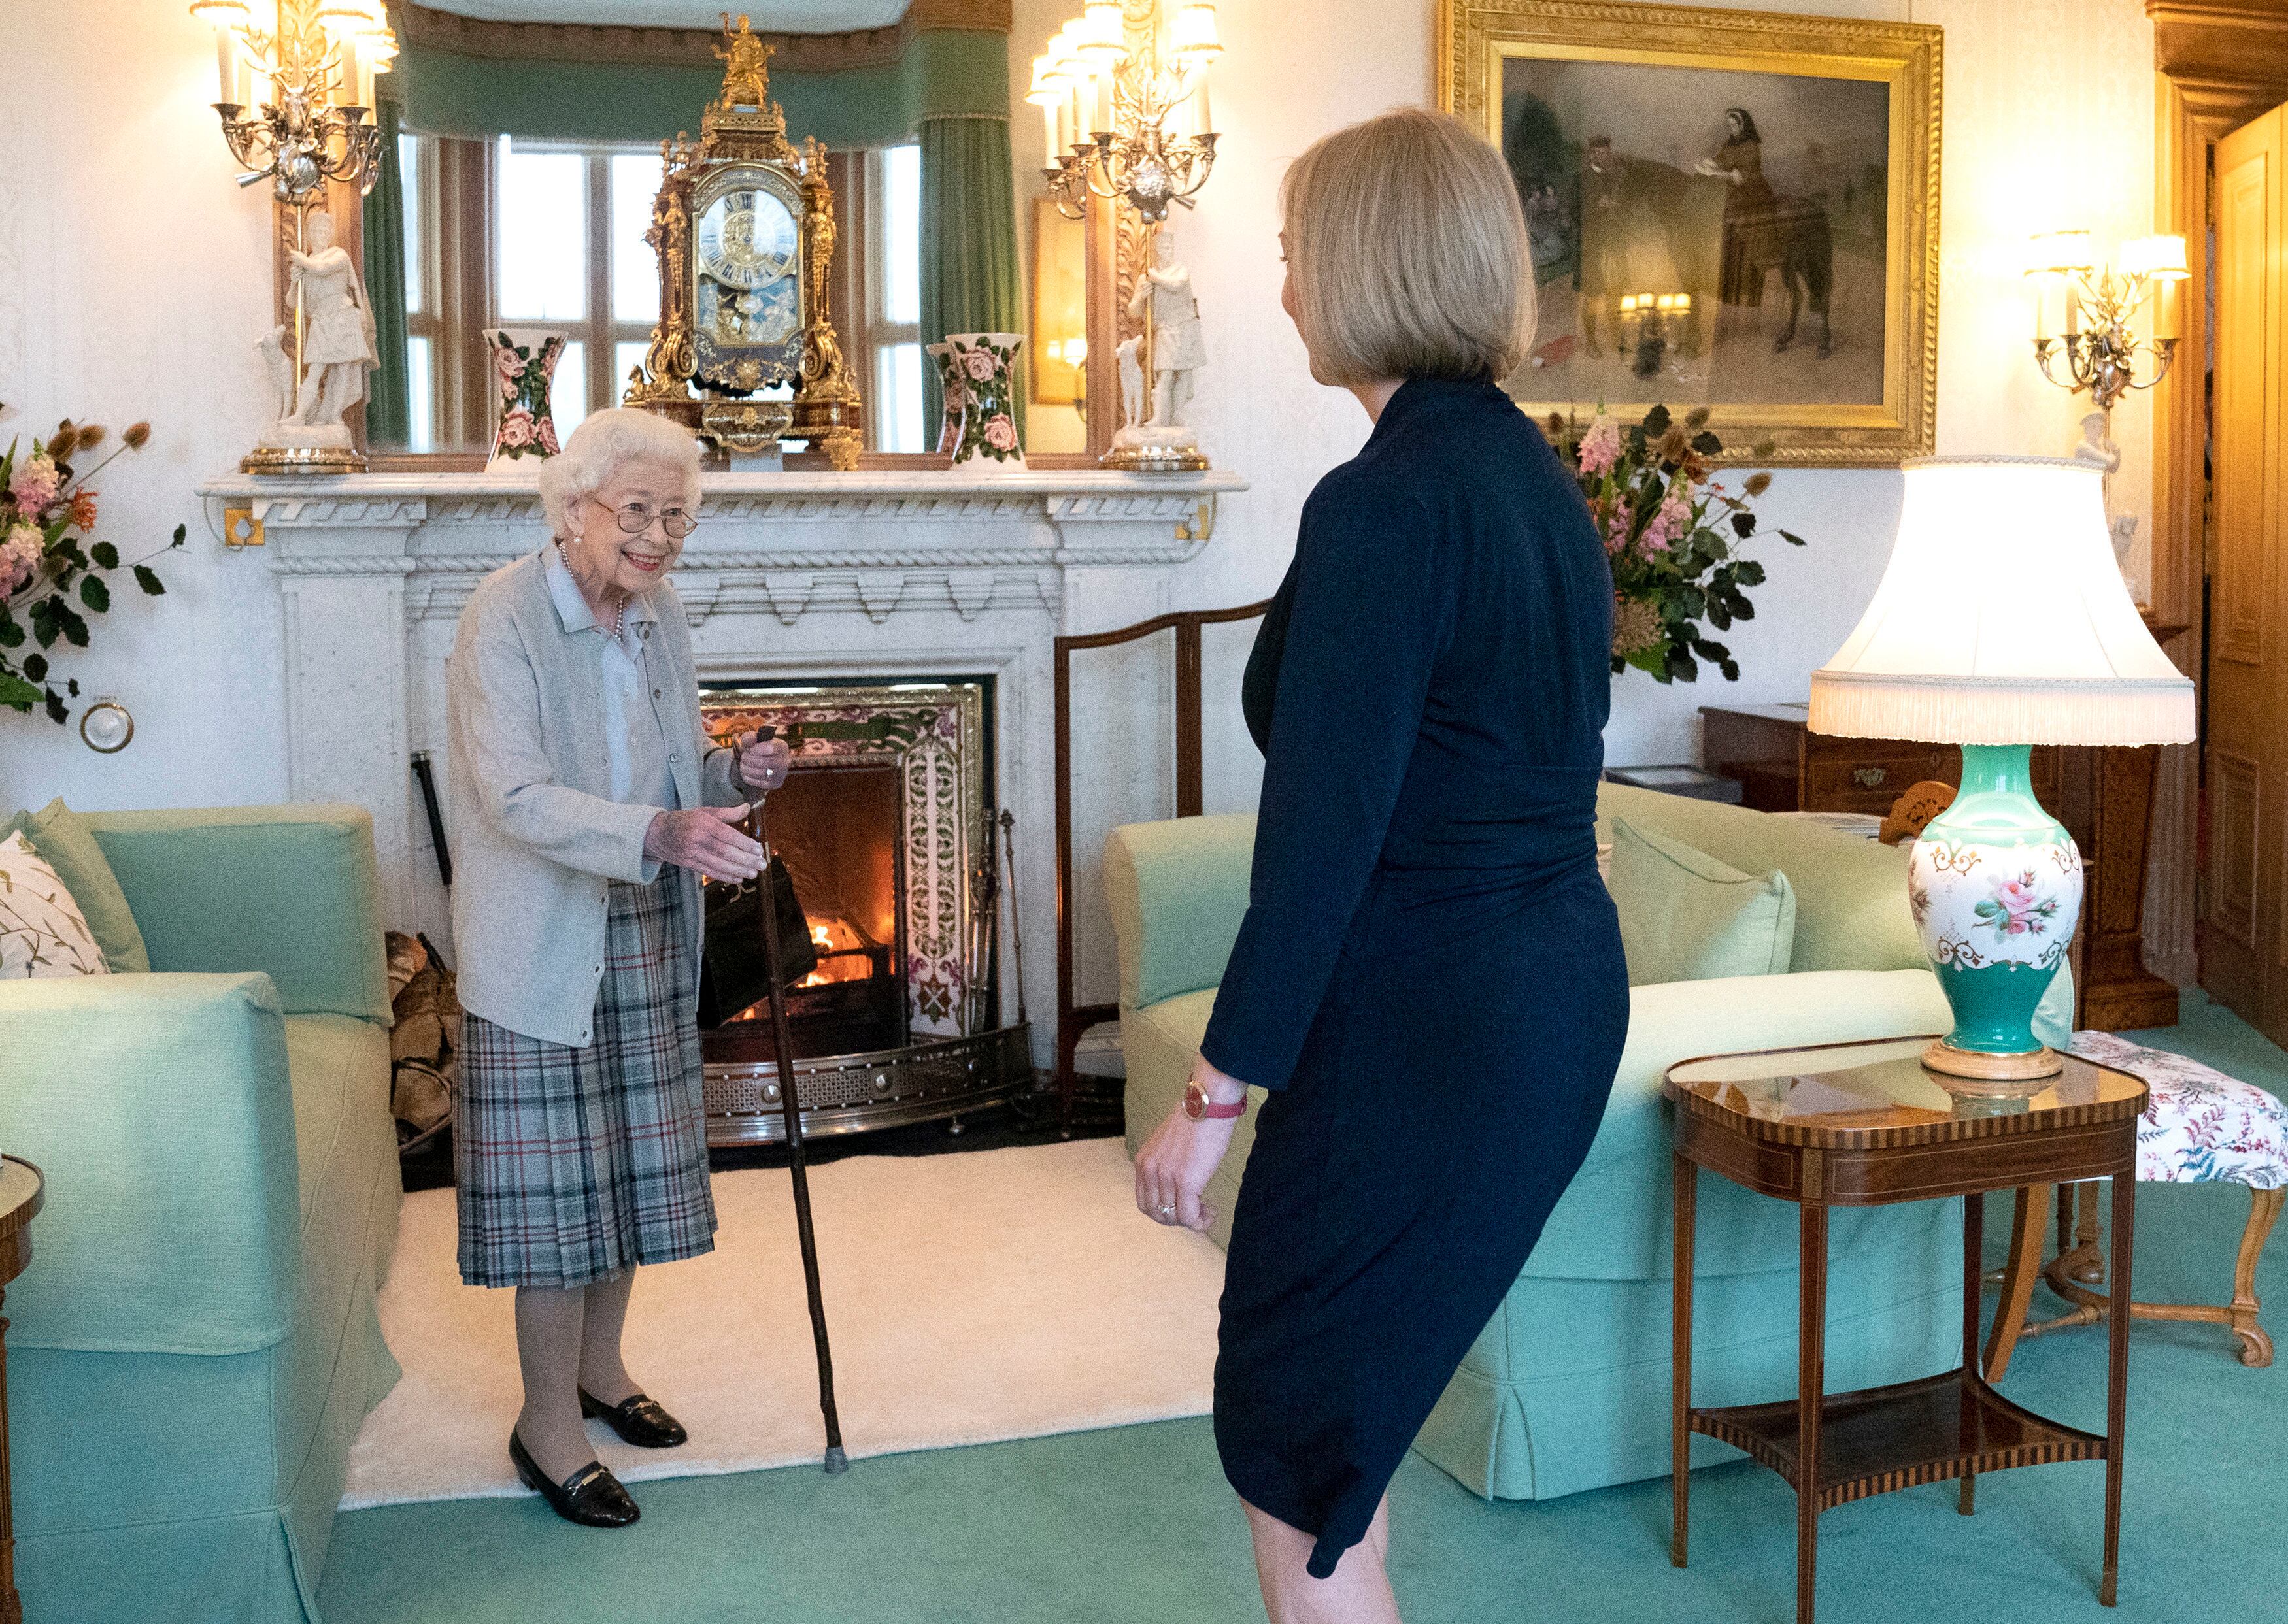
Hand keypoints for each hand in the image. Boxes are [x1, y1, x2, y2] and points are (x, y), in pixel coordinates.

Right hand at [645, 804, 764, 881]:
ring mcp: (692, 853)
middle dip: (745, 860)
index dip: (744, 843)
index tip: (757, 849)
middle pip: (725, 852)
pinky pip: (709, 872)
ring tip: (753, 873)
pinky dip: (725, 876)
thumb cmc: (685, 820)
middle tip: (761, 865)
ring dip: (738, 871)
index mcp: (703, 823)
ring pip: (718, 864)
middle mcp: (698, 839)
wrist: (657, 833)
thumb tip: (747, 807)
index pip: (727, 835)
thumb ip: (727, 812)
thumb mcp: (705, 812)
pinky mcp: (688, 864)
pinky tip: (738, 878)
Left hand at [735, 729, 792, 794]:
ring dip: (747, 769)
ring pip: (760, 773)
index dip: (755, 749)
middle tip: (743, 757)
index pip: (770, 748)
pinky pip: (760, 783)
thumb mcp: (753, 740)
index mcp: (782, 746)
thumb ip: (749, 737)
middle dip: (748, 759)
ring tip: (743, 764)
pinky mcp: (776, 784)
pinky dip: (749, 778)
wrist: (764, 761)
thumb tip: (751, 739)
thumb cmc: (758, 748)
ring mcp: (782, 774)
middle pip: (763, 762)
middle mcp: (785, 760)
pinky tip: (746, 773)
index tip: (749, 749)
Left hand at [1134, 1054, 1247, 1232]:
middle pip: (1156, 1214)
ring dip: (1192, 1220)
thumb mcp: (1167, 1144)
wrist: (1207, 1105)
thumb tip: (1176, 1186)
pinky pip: (1189, 1216)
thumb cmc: (1194, 1121)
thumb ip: (1164, 1164)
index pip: (1144, 1203)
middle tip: (1195, 1212)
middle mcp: (1149, 1171)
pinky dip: (1200, 1221)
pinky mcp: (1186, 1182)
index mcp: (1143, 1162)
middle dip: (1176, 1220)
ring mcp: (1166, 1177)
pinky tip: (1211, 1212)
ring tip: (1206, 1211)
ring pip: (1174, 1217)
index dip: (1163, 1213)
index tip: (1181, 1208)